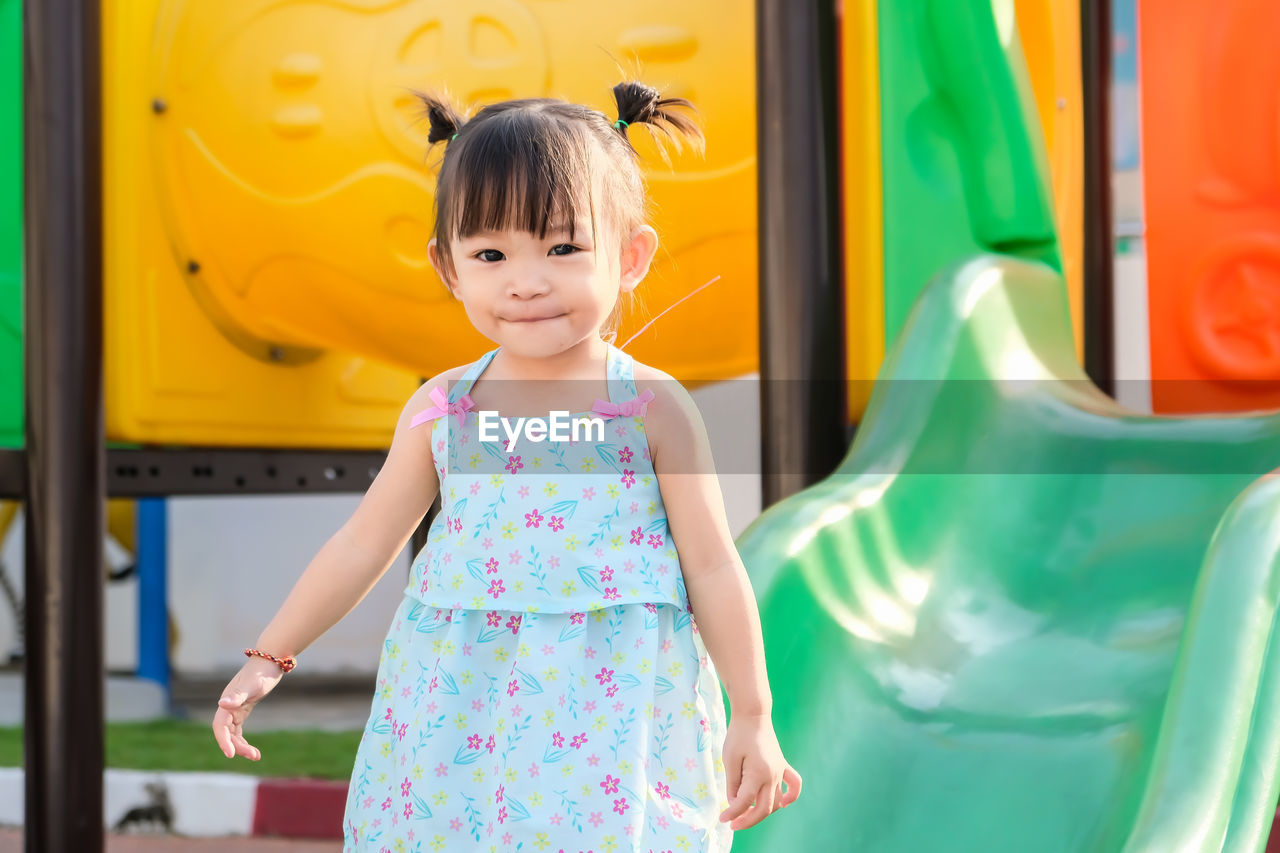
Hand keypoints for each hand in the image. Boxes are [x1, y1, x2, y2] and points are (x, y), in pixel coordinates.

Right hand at [211, 657, 285, 760]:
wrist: (271, 660)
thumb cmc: (261, 672)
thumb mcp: (251, 685)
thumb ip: (237, 695)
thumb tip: (221, 704)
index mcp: (226, 702)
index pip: (220, 726)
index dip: (223, 741)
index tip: (231, 754)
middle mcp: (227, 707)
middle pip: (227, 733)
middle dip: (238, 746)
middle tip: (254, 756)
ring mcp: (234, 709)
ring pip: (233, 733)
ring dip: (241, 746)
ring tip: (256, 756)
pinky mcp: (243, 709)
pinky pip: (238, 729)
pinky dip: (243, 740)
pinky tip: (252, 750)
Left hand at [718, 713, 801, 829]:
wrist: (753, 714)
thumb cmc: (738, 734)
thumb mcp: (729, 759)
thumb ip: (733, 784)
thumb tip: (734, 803)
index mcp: (758, 774)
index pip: (744, 802)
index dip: (732, 813)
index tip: (721, 818)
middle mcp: (772, 776)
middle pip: (763, 809)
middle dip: (748, 820)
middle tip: (733, 823)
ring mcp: (780, 771)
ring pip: (775, 802)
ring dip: (762, 811)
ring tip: (746, 812)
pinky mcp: (782, 765)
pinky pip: (794, 784)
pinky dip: (791, 796)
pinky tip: (784, 804)